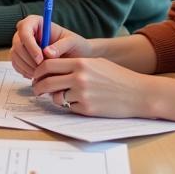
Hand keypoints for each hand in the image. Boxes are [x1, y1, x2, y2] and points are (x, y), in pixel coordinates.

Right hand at [10, 16, 92, 78]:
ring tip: (42, 74)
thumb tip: (47, 52)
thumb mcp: (72, 42)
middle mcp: (26, 32)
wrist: (76, 58)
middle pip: (17, 43)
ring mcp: (22, 45)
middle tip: (41, 70)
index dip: (30, 44)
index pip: (24, 29)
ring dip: (27, 67)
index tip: (40, 58)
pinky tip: (37, 76)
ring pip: (15, 55)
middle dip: (28, 59)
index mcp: (36, 22)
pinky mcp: (21, 57)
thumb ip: (61, 45)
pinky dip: (25, 72)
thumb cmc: (75, 45)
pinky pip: (16, 64)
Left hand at [31, 57, 147, 116]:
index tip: (37, 76)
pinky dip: (70, 106)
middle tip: (37, 89)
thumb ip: (74, 65)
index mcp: (80, 63)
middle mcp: (79, 78)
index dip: (38, 71)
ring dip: (54, 98)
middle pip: (46, 82)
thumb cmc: (117, 76)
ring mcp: (82, 95)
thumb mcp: (96, 63)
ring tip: (60, 96)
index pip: (48, 65)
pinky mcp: (86, 109)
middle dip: (38, 87)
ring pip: (56, 97)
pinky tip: (80, 102)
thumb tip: (52, 71)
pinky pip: (69, 108)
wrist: (138, 93)